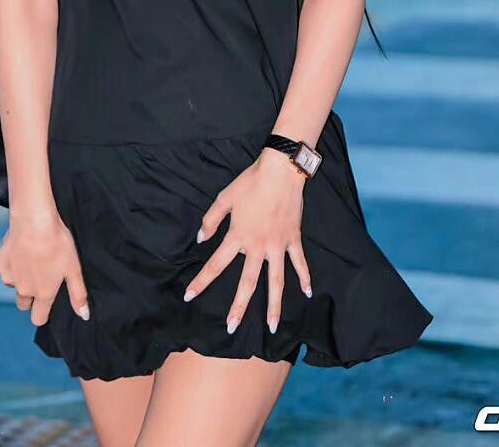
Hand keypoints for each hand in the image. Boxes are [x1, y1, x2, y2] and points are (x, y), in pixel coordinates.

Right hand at [0, 208, 89, 327]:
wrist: (34, 220)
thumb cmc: (57, 242)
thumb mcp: (74, 268)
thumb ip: (78, 294)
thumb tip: (83, 316)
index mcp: (43, 293)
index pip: (38, 318)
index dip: (43, 313)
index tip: (47, 302)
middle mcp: (24, 289)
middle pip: (24, 304)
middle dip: (30, 295)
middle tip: (40, 275)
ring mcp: (8, 277)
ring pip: (13, 284)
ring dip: (20, 276)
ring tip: (31, 256)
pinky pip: (3, 267)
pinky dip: (9, 261)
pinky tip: (18, 247)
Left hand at [183, 148, 312, 334]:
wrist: (280, 171)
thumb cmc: (250, 182)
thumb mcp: (224, 198)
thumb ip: (210, 220)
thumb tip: (200, 239)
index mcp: (238, 236)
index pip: (215, 264)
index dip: (201, 281)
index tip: (189, 297)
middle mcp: (257, 246)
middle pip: (247, 282)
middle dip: (238, 307)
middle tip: (231, 328)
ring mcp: (278, 245)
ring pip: (276, 281)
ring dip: (274, 304)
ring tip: (271, 326)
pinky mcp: (293, 239)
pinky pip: (300, 262)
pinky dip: (305, 277)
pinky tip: (308, 293)